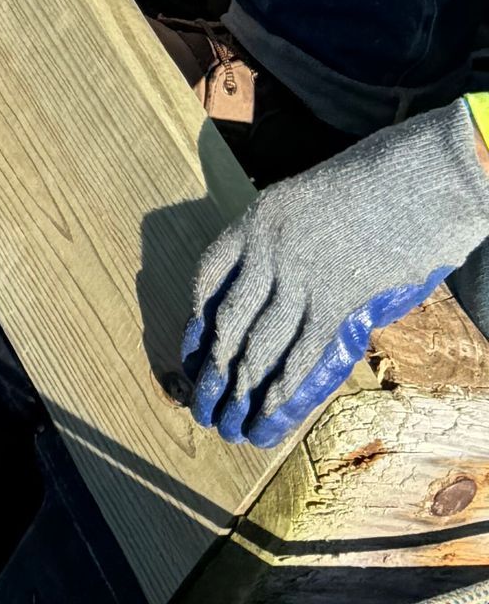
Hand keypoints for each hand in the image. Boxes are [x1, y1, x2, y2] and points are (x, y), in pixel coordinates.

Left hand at [184, 98, 488, 445]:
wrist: (413, 181)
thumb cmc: (366, 190)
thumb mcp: (304, 203)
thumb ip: (281, 243)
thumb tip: (269, 295)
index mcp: (256, 219)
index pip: (210, 278)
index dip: (197, 323)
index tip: (190, 355)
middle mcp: (269, 247)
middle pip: (229, 320)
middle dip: (213, 371)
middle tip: (201, 407)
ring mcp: (302, 274)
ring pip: (260, 342)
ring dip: (240, 389)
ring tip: (226, 423)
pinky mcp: (338, 299)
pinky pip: (302, 352)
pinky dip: (283, 388)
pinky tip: (268, 414)